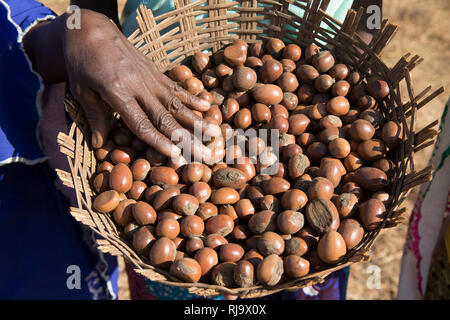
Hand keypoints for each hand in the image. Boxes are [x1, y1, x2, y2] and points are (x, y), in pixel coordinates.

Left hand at [62, 10, 220, 161]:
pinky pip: (176, 87)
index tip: (177, 155)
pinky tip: (208, 106)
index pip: (142, 124)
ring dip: (198, 119)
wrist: (91, 30)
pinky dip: (192, 97)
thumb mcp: (82, 91)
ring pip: (177, 103)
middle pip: (167, 117)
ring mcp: (150, 78)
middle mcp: (139, 86)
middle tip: (206, 153)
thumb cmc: (82, 62)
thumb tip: (99, 146)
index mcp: (118, 93)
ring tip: (216, 132)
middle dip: (188, 138)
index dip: (160, 141)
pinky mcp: (155, 71)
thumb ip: (96, 117)